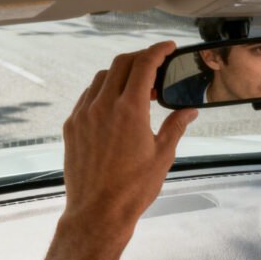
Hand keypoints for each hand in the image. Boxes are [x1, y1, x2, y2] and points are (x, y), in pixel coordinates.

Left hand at [40, 42, 197, 259]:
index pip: (144, 64)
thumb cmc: (132, 189)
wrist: (98, 212)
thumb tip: (188, 111)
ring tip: (137, 90)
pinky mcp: (72, 127)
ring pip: (101, 78)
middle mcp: (103, 107)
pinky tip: (115, 106)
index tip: (168, 47)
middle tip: (156, 68)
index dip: (158, 50)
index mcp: (130, 110)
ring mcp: (83, 115)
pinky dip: (102, 92)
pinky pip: (87, 97)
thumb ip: (176, 126)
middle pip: (121, 64)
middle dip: (140, 59)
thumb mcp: (162, 156)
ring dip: (120, 75)